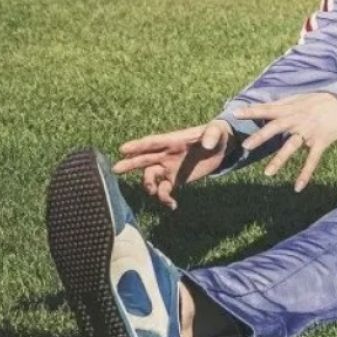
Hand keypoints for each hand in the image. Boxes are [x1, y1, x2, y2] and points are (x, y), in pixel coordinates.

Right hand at [112, 120, 232, 209]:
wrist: (221, 147)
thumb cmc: (217, 134)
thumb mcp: (217, 131)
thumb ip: (212, 135)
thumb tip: (207, 144)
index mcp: (173, 140)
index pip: (153, 142)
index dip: (138, 146)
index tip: (123, 149)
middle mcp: (166, 154)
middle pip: (144, 159)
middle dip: (130, 164)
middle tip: (115, 169)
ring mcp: (169, 167)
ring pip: (151, 176)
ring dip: (149, 184)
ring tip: (154, 191)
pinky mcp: (175, 179)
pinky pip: (164, 190)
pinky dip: (164, 199)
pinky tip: (172, 205)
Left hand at [236, 93, 336, 191]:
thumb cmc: (320, 101)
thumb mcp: (300, 99)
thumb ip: (282, 105)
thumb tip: (264, 107)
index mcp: (291, 108)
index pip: (267, 109)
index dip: (251, 111)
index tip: (235, 113)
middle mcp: (298, 119)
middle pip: (276, 128)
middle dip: (261, 137)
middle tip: (245, 146)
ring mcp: (309, 131)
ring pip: (291, 147)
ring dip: (279, 160)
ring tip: (267, 174)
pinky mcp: (321, 142)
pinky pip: (312, 160)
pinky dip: (305, 174)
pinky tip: (297, 188)